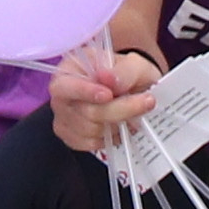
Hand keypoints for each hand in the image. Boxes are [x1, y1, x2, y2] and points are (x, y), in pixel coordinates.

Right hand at [48, 40, 160, 154]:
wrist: (133, 92)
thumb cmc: (128, 75)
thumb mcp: (135, 65)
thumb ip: (124, 71)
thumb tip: (108, 78)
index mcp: (69, 68)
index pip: (65, 85)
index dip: (85, 92)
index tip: (108, 95)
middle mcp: (61, 94)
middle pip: (84, 111)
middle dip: (117, 110)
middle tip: (146, 102)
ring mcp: (63, 118)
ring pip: (90, 130)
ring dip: (116, 124)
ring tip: (131, 114)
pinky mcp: (71, 137)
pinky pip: (90, 144)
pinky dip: (110, 137)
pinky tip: (119, 126)